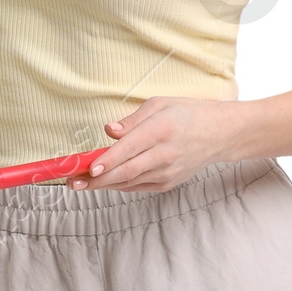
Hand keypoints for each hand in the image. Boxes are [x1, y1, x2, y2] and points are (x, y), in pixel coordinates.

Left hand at [74, 97, 249, 191]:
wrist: (219, 134)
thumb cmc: (186, 113)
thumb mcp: (159, 104)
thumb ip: (131, 120)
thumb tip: (109, 130)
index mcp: (161, 129)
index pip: (129, 149)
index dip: (107, 160)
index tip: (88, 168)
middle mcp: (165, 154)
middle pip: (125, 172)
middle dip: (96, 180)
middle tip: (72, 182)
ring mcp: (167, 172)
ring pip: (128, 182)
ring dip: (103, 184)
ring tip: (80, 183)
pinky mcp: (167, 183)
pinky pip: (137, 185)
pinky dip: (119, 184)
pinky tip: (104, 181)